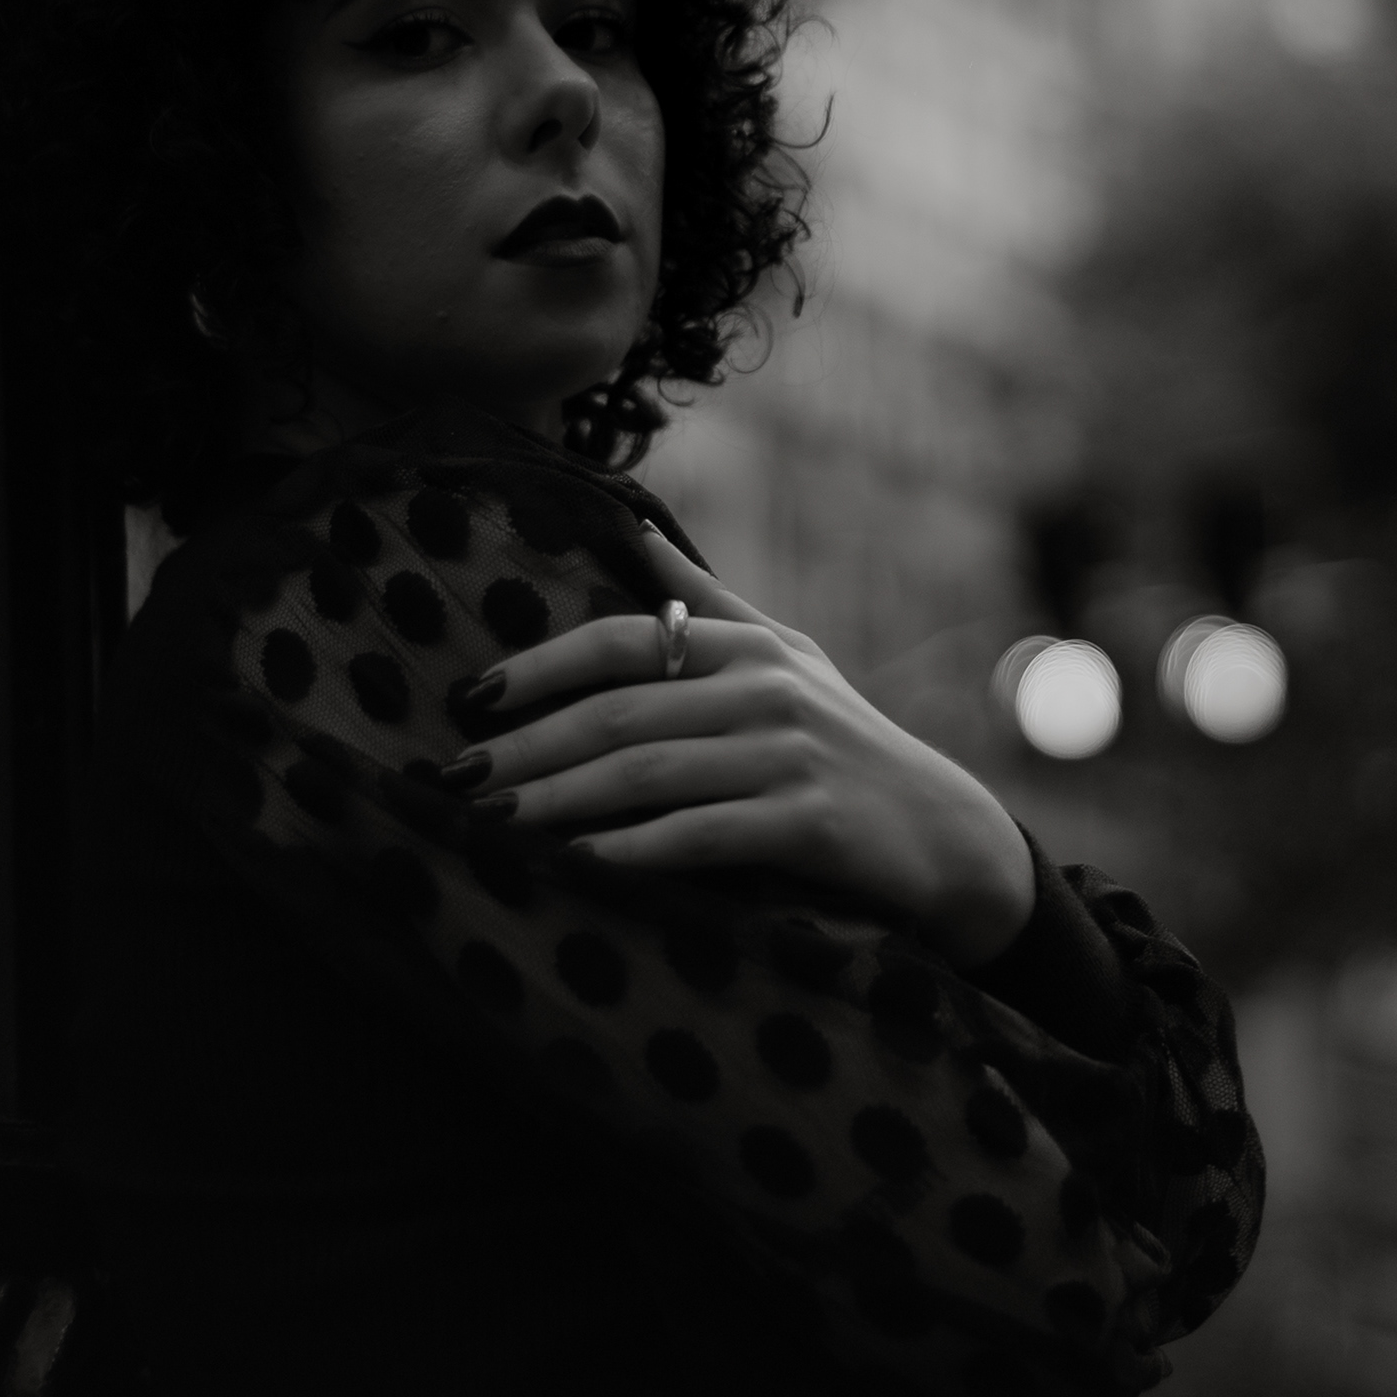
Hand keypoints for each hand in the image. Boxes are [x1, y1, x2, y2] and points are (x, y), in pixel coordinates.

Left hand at [436, 521, 1037, 966]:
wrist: (943, 836)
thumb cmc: (845, 745)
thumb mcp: (786, 659)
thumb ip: (706, 602)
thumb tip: (631, 529)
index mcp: (749, 646)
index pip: (624, 639)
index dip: (540, 667)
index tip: (470, 697)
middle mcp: (766, 689)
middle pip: (620, 712)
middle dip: (527, 746)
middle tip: (454, 777)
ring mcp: (789, 755)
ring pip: (647, 774)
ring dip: (558, 802)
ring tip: (490, 826)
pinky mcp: (809, 823)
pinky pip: (701, 835)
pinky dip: (634, 850)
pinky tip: (579, 867)